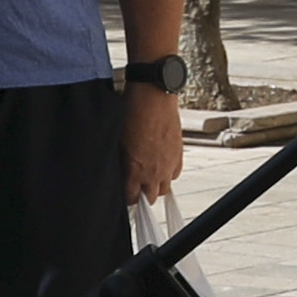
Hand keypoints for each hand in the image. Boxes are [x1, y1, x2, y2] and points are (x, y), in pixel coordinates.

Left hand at [126, 83, 184, 202]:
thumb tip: (120, 174)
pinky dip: (167, 174)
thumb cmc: (132, 114)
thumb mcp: (118, 143)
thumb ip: (121, 164)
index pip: (131, 198)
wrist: (152, 98)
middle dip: (141, 195)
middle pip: (150, 198)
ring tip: (147, 178)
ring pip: (164, 188)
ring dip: (155, 186)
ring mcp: (168, 164)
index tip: (123, 195)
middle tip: (135, 188)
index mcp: (135, 170)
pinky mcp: (178, 155)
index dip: (126, 198)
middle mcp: (154, 171)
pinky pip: (174, 174)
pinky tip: (159, 165)